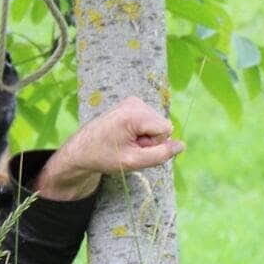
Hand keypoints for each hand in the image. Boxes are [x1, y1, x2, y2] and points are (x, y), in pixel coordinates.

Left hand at [34, 97, 184, 200]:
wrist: (81, 149)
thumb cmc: (104, 157)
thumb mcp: (133, 162)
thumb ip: (160, 155)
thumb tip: (182, 145)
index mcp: (133, 114)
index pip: (166, 129)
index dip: (154, 144)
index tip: (134, 148)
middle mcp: (134, 102)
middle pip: (162, 125)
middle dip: (150, 140)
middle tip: (128, 146)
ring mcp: (133, 101)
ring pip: (157, 123)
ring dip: (145, 136)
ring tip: (124, 141)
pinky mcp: (131, 103)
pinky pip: (150, 120)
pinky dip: (141, 130)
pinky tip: (125, 135)